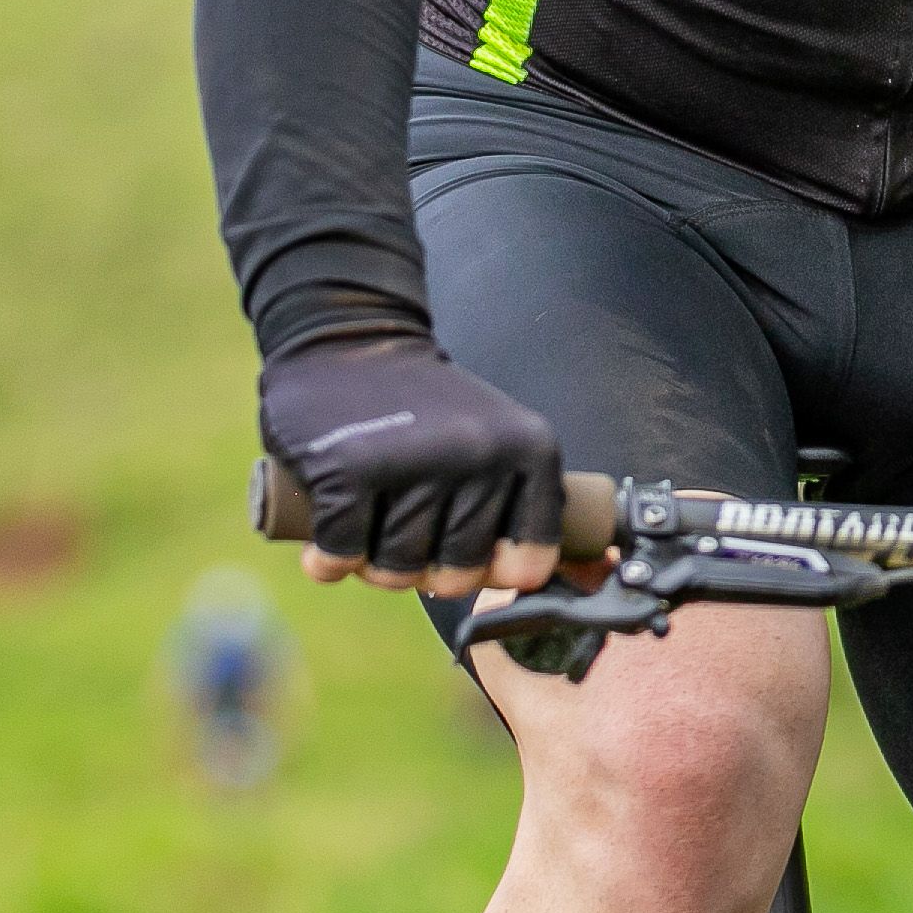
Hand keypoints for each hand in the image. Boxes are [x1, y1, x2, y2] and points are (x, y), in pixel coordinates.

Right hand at [257, 340, 564, 598]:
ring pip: (397, 570)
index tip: (463, 551)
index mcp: (528, 449)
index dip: (492, 573)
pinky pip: (342, 554)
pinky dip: (329, 559)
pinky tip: (328, 540)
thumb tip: (584, 575)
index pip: (529, 563)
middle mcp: (480, 455)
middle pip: (456, 575)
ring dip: (372, 564)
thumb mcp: (498, 436)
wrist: (349, 337)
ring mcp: (414, 463)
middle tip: (403, 535)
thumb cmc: (424, 405)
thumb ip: (522, 500)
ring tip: (368, 526)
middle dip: (424, 571)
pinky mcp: (348, 471)